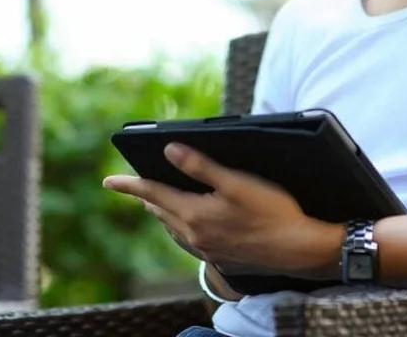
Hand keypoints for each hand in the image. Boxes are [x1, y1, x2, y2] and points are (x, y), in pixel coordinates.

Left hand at [103, 142, 341, 276]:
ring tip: (154, 201)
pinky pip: (187, 240)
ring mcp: (207, 249)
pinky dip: (178, 226)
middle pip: (160, 212)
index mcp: (194, 214)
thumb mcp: (237, 181)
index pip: (152, 194)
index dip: (129, 185)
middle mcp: (195, 235)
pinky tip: (187, 223)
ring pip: (172, 228)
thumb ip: (200, 166)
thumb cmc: (273, 211)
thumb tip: (168, 150)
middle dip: (145, 196)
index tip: (108, 180)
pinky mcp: (220, 257)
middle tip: (132, 185)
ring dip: (161, 212)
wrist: (299, 248)